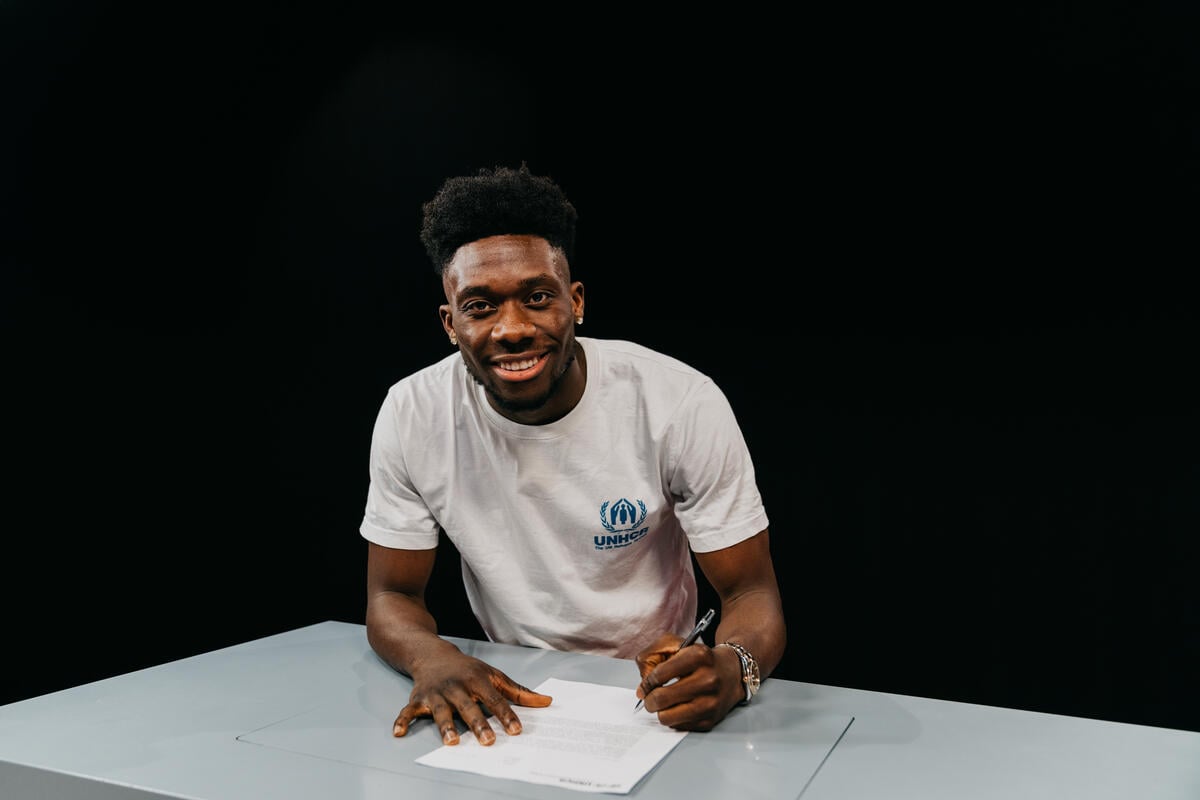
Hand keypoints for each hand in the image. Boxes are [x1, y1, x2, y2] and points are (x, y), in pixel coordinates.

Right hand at [393, 647, 551, 745]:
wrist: (433, 654)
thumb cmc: (468, 670)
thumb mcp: (494, 675)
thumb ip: (519, 692)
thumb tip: (546, 702)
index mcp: (477, 681)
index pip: (495, 699)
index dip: (506, 715)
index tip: (516, 730)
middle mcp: (457, 686)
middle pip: (468, 707)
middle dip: (478, 723)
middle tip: (488, 740)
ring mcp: (436, 693)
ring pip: (441, 711)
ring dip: (445, 726)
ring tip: (452, 741)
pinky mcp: (418, 698)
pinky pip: (408, 710)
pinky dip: (402, 720)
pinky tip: (399, 733)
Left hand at [634, 633, 742, 730]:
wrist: (731, 673)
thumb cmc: (700, 660)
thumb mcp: (676, 644)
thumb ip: (651, 656)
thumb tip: (641, 689)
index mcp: (699, 656)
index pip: (659, 674)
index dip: (647, 681)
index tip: (647, 685)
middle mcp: (708, 679)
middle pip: (661, 698)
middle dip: (649, 699)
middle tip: (651, 697)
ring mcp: (710, 703)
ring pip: (667, 717)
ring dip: (660, 711)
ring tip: (664, 703)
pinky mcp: (709, 721)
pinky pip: (678, 726)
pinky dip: (674, 718)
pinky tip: (680, 707)